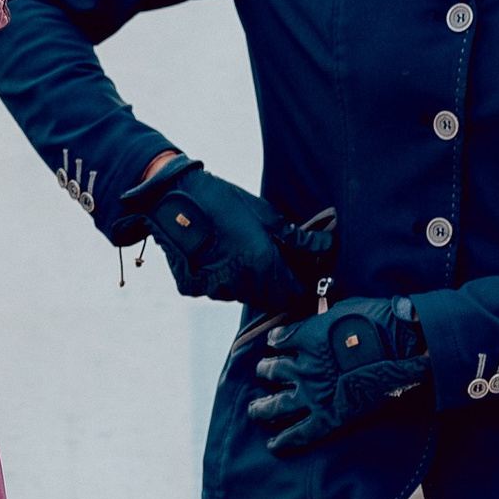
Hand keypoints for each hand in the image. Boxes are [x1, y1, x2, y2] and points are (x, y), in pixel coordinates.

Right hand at [129, 160, 335, 309]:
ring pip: (246, 296)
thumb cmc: (223, 200)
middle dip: (279, 287)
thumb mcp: (265, 214)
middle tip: (277, 265)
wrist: (174, 199)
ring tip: (246, 256)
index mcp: (264, 264)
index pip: (294, 292)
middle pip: (271, 299)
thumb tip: (324, 246)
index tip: (304, 275)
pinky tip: (220, 257)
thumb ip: (297, 237)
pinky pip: (220, 290)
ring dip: (253, 284)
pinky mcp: (196, 288)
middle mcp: (242, 282)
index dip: (302, 285)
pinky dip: (226, 280)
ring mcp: (217, 288)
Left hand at [249, 301, 431, 454]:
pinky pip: (301, 433)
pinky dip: (285, 441)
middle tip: (261, 374)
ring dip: (263, 408)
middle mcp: (304, 367)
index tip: (274, 343)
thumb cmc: (381, 322)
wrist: (406, 348)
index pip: (280, 339)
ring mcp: (315, 394)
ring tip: (255, 411)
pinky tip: (273, 445)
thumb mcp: (346, 308)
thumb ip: (328, 316)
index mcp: (306, 338)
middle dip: (264, 372)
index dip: (276, 341)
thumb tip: (326, 314)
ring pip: (276, 404)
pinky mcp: (331, 416)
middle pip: (271, 371)